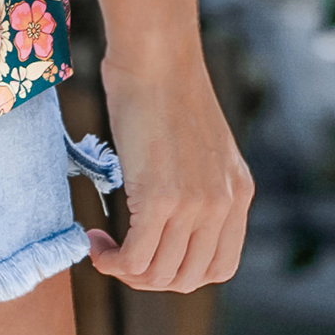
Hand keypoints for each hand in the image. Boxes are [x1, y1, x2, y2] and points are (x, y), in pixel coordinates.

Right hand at [87, 50, 252, 293]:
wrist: (154, 56)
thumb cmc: (164, 87)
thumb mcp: (200, 144)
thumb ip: (199, 182)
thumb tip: (170, 214)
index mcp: (238, 193)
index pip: (220, 267)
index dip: (180, 274)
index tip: (150, 256)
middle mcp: (223, 205)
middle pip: (188, 278)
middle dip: (149, 278)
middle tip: (118, 256)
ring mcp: (194, 205)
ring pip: (160, 274)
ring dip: (126, 272)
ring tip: (104, 249)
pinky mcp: (160, 198)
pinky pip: (136, 256)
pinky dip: (112, 261)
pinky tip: (96, 241)